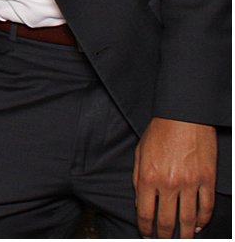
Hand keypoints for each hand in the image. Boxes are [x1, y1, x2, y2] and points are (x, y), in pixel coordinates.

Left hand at [134, 117, 216, 237]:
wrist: (183, 116)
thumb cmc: (160, 132)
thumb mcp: (140, 154)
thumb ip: (138, 179)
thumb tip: (140, 203)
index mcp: (148, 177)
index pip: (145, 212)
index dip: (146, 228)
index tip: (147, 234)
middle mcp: (168, 183)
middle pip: (166, 220)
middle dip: (164, 235)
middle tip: (163, 241)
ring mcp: (189, 183)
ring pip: (188, 219)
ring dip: (185, 234)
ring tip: (182, 240)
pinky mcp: (206, 180)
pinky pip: (206, 207)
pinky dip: (203, 220)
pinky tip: (199, 226)